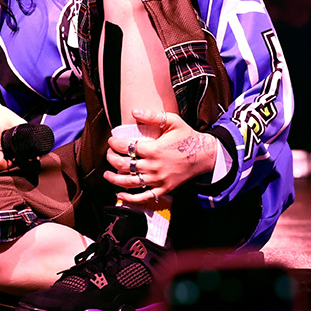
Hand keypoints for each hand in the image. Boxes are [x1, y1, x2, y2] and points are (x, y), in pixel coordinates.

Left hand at [104, 108, 219, 205]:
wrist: (204, 155)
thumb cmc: (187, 137)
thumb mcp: (173, 121)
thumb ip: (153, 116)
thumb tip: (134, 111)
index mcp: (154, 149)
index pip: (126, 147)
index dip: (114, 144)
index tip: (111, 141)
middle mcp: (154, 166)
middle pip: (124, 165)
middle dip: (111, 159)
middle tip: (108, 154)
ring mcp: (158, 180)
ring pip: (129, 182)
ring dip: (114, 178)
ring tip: (107, 174)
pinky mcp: (163, 189)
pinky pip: (143, 197)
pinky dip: (130, 198)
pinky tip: (120, 195)